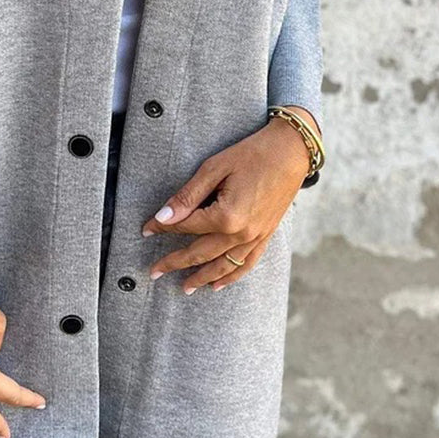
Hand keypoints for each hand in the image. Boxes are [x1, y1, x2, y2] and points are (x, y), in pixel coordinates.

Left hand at [140, 109, 313, 293]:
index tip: (146, 229)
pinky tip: (218, 285)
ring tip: (184, 287)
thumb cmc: (252, 153)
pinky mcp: (267, 235)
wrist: (292, 150)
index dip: (163, 227)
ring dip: (202, 277)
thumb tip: (163, 216)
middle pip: (201, 253)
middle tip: (154, 272)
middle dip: (175, 262)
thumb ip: (188, 196)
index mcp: (226, 216)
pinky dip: (232, 277)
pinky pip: (247, 263)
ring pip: (223, 265)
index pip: (186, 226)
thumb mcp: (214, 168)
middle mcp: (241, 233)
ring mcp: (256, 237)